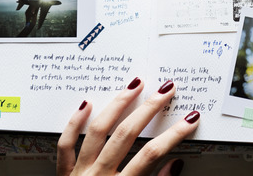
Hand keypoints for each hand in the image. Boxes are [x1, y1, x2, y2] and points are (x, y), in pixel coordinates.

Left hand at [57, 77, 199, 175]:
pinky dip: (74, 123)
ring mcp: (79, 174)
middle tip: (166, 90)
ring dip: (118, 105)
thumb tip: (176, 165)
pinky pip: (65, 144)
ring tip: (134, 86)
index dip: (173, 134)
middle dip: (149, 109)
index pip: (152, 154)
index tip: (189, 119)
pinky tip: (87, 104)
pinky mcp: (63, 174)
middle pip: (126, 134)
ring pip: (97, 131)